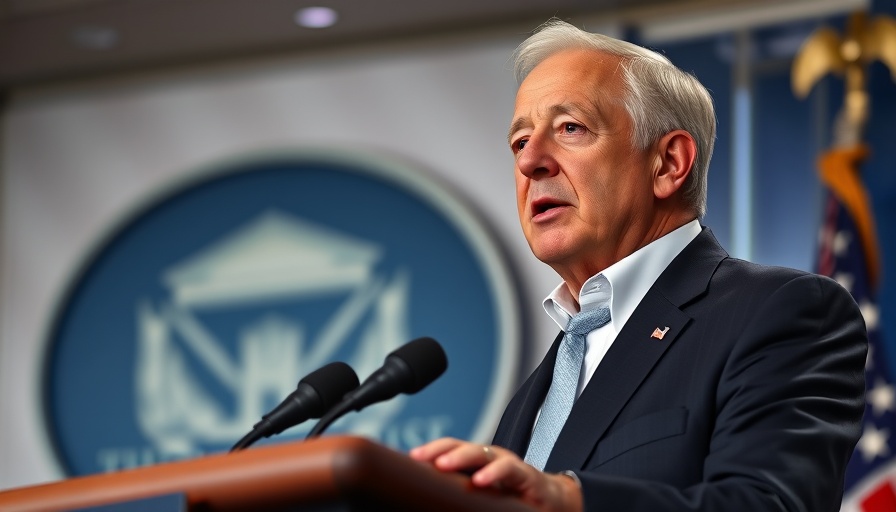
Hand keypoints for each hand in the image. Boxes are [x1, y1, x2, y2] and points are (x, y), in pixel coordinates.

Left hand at [409, 438, 582, 511]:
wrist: (554, 502)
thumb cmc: (515, 498)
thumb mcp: (484, 494)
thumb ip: (461, 492)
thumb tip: (431, 496)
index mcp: (478, 461)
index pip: (451, 448)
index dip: (432, 450)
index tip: (411, 457)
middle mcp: (492, 458)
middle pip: (462, 446)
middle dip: (440, 450)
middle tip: (420, 457)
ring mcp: (509, 464)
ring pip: (483, 453)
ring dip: (461, 456)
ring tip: (443, 464)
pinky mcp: (527, 476)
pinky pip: (509, 469)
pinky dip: (494, 473)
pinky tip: (480, 480)